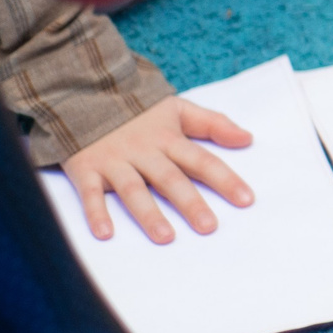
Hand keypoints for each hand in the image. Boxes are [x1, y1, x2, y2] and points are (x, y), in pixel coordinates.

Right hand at [62, 97, 254, 243]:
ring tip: (165, 237)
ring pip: (133, 190)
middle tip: (208, 227)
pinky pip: (89, 193)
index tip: (246, 200)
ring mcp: (113, 161)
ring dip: (149, 214)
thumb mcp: (178, 109)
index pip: (202, 161)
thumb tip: (248, 138)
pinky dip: (95, 212)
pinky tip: (105, 233)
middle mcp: (143, 151)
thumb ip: (213, 124)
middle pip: (170, 179)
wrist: (85, 95)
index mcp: (168, 138)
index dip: (225, 179)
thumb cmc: (138, 111)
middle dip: (190, 203)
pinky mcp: (85, 168)